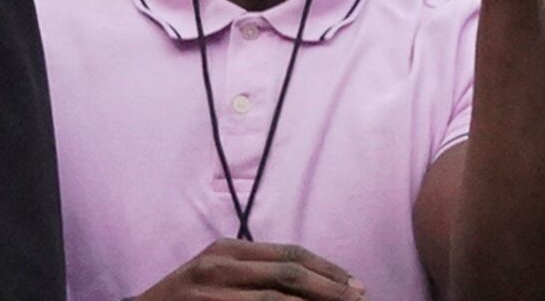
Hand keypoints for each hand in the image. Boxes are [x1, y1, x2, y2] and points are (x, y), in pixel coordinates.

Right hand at [133, 240, 363, 298]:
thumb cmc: (186, 299)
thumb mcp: (217, 275)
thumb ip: (257, 273)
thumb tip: (312, 283)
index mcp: (228, 249)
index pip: (290, 254)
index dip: (327, 269)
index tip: (355, 284)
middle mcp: (220, 264)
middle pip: (289, 273)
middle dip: (329, 288)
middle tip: (358, 299)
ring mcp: (210, 291)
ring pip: (274, 300)